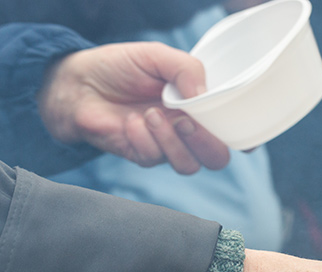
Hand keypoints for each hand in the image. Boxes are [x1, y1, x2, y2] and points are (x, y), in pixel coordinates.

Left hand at [37, 42, 229, 174]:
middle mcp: (187, 130)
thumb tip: (204, 97)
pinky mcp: (142, 156)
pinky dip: (143, 139)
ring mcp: (166, 146)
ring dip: (171, 141)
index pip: (231, 131)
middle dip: (206, 144)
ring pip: (188, 165)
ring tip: (149, 114)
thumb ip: (187, 69)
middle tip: (184, 122)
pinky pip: (155, 159)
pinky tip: (130, 122)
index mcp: (198, 106)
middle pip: (217, 158)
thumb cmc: (119, 66)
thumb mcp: (156, 56)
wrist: (78, 83)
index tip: (242, 139)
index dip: (243, 139)